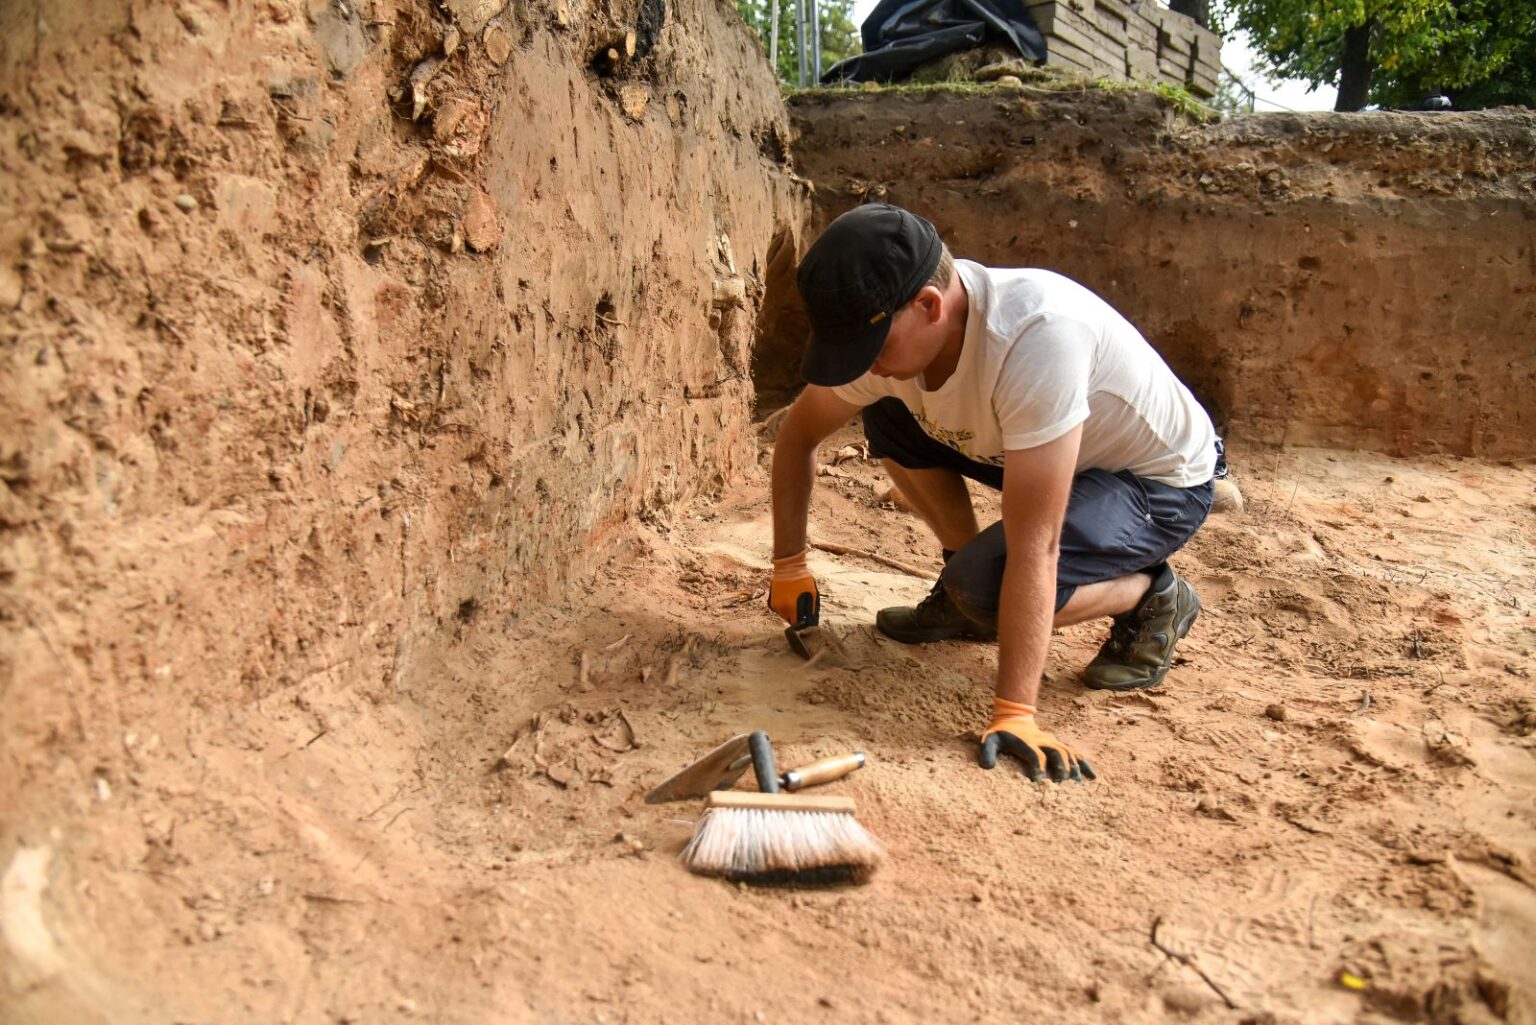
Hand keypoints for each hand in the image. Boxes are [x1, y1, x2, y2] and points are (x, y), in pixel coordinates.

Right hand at [769, 549, 818, 625]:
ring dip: (789, 610)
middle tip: (800, 605)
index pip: (797, 624)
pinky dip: (783, 606)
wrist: (787, 566)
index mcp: (792, 608)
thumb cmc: (802, 579)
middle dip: (795, 615)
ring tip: (793, 599)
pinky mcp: (771, 601)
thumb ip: (811, 609)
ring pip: (784, 614)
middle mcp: (782, 609)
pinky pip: (779, 608)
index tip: (805, 619)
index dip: (802, 622)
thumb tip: (810, 620)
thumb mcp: (812, 593)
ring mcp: (775, 605)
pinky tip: (787, 597)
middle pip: (790, 619)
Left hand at [978, 698, 1095, 782]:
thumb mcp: (990, 740)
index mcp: (1027, 741)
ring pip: (1069, 753)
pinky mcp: (1060, 745)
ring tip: (1077, 786)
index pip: (1035, 754)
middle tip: (1060, 786)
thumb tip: (987, 768)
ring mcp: (1054, 742)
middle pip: (1057, 753)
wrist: (1014, 717)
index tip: (1037, 782)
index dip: (1037, 767)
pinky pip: (1075, 754)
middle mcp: (1043, 741)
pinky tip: (1092, 778)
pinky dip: (1085, 765)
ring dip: (1074, 769)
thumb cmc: (1001, 734)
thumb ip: (987, 752)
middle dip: (1061, 769)